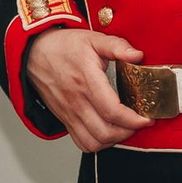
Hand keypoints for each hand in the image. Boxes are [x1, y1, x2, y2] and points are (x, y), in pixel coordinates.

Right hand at [23, 27, 151, 151]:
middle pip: (105, 132)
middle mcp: (76, 101)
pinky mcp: (64, 119)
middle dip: (128, 132)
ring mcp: (69, 113)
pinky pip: (81, 143)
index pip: (112, 111)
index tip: (147, 118)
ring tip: (125, 128)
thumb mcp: (92, 38)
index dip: (134, 120)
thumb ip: (117, 46)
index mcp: (86, 80)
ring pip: (94, 142)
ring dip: (113, 140)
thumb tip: (138, 55)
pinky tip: (108, 132)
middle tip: (139, 123)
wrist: (34, 53)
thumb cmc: (64, 46)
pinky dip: (98, 144)